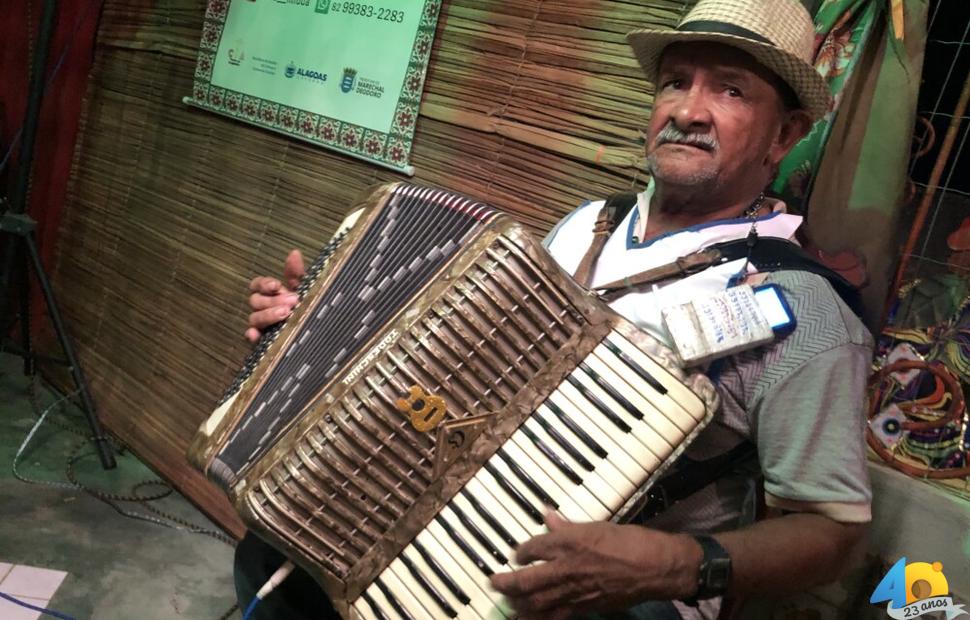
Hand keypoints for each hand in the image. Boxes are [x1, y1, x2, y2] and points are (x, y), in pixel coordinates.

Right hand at [245, 249, 305, 342]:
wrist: (321, 333)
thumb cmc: (309, 307)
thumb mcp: (307, 289)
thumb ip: (298, 273)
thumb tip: (294, 253)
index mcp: (272, 295)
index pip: (257, 285)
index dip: (264, 284)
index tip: (277, 286)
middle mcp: (264, 309)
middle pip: (255, 301)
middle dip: (272, 300)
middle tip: (293, 301)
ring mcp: (263, 326)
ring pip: (254, 318)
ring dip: (267, 315)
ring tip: (286, 314)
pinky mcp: (263, 341)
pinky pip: (251, 338)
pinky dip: (252, 336)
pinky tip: (256, 335)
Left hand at [489, 512, 701, 618]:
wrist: (655, 567)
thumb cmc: (630, 541)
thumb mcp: (597, 526)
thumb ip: (568, 526)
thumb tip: (548, 517)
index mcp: (570, 541)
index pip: (535, 547)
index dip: (522, 551)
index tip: (517, 553)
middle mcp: (567, 567)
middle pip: (527, 579)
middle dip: (507, 582)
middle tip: (493, 582)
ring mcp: (575, 590)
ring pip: (538, 602)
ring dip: (518, 603)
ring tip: (506, 604)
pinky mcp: (586, 607)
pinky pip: (557, 616)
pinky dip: (541, 618)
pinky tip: (529, 619)